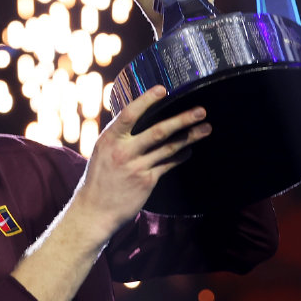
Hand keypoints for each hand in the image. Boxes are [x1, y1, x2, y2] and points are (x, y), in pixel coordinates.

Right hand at [76, 85, 210, 237]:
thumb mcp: (102, 152)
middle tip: (200, 110)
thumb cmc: (98, 179)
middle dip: (182, 119)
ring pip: (168, 148)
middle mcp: (123, 151)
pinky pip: (168, 164)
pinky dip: (180, 156)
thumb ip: (119, 137)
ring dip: (189, 137)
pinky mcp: (146, 181)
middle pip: (157, 131)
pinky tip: (189, 151)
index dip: (146, 100)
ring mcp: (136, 167)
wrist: (94, 210)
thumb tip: (136, 120)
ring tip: (205, 128)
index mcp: (109, 139)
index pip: (130, 114)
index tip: (162, 90)